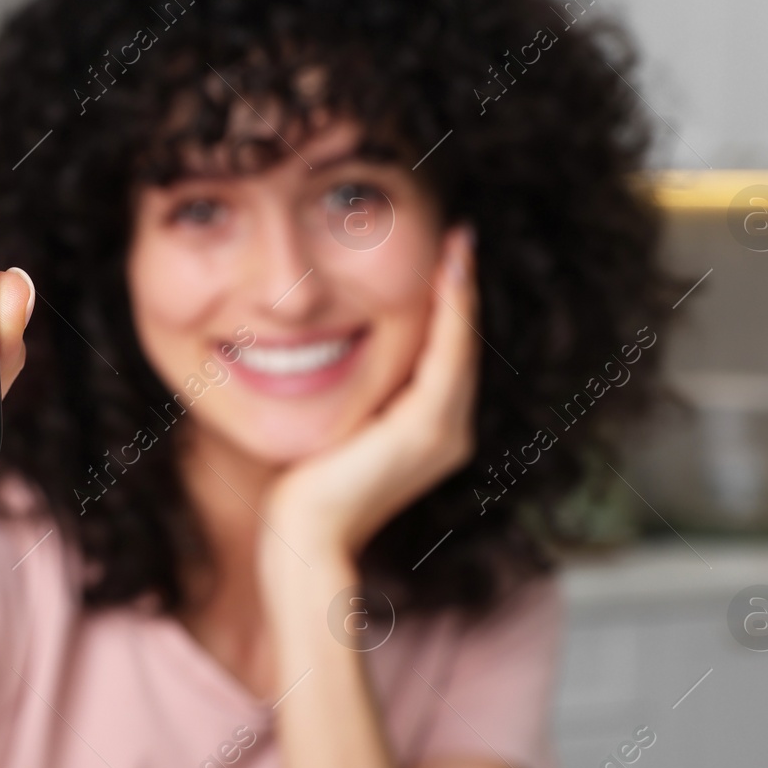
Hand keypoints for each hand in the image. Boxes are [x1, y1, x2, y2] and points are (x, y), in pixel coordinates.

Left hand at [263, 224, 478, 567]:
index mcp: (431, 432)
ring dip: (462, 289)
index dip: (450, 305)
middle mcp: (449, 432)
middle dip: (461, 288)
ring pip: (461, 344)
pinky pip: (447, 355)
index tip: (446, 254)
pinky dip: (451, 312)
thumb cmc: (305, 486)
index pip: (445, 355)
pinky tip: (447, 272)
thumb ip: (355, 394)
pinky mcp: (426, 428)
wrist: (305, 533)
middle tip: (460, 234)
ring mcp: (443, 432)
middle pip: (461, 344)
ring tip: (460, 242)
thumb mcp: (337, 424)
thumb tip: (333, 354)